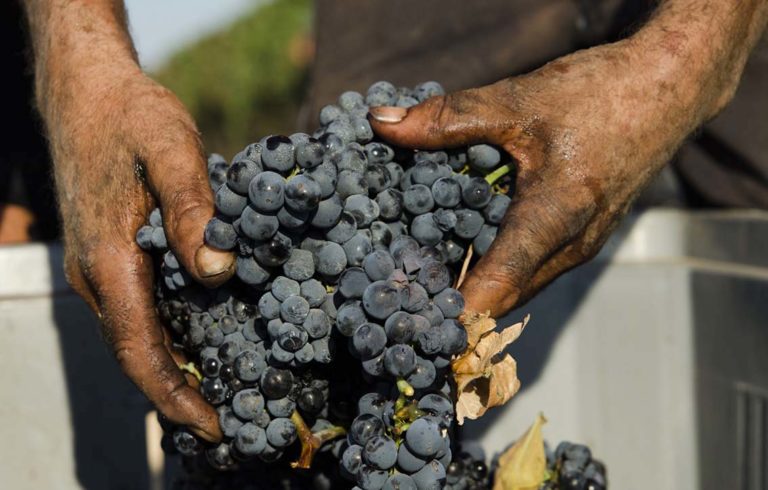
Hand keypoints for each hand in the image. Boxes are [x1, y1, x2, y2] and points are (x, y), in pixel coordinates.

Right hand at [46, 60, 233, 439]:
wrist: (88, 94)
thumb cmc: (131, 118)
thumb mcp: (170, 149)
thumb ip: (190, 209)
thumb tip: (218, 271)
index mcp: (109, 262)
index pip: (140, 352)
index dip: (177, 398)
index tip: (216, 429)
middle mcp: (99, 278)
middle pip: (139, 358)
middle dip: (183, 398)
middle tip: (237, 424)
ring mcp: (101, 270)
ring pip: (139, 338)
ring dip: (178, 373)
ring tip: (228, 395)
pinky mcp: (112, 258)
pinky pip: (141, 314)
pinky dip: (172, 339)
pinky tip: (207, 341)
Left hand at [371, 0, 766, 316]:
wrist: (667, 91)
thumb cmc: (600, 94)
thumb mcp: (518, 99)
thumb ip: (447, 117)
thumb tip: (381, 122)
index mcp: (556, 217)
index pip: (497, 285)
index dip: (453, 311)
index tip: (411, 323)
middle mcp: (571, 246)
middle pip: (503, 297)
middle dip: (453, 304)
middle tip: (398, 299)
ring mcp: (580, 246)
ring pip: (518, 285)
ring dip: (474, 288)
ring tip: (418, 279)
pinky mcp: (582, 238)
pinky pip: (532, 269)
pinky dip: (495, 269)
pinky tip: (461, 248)